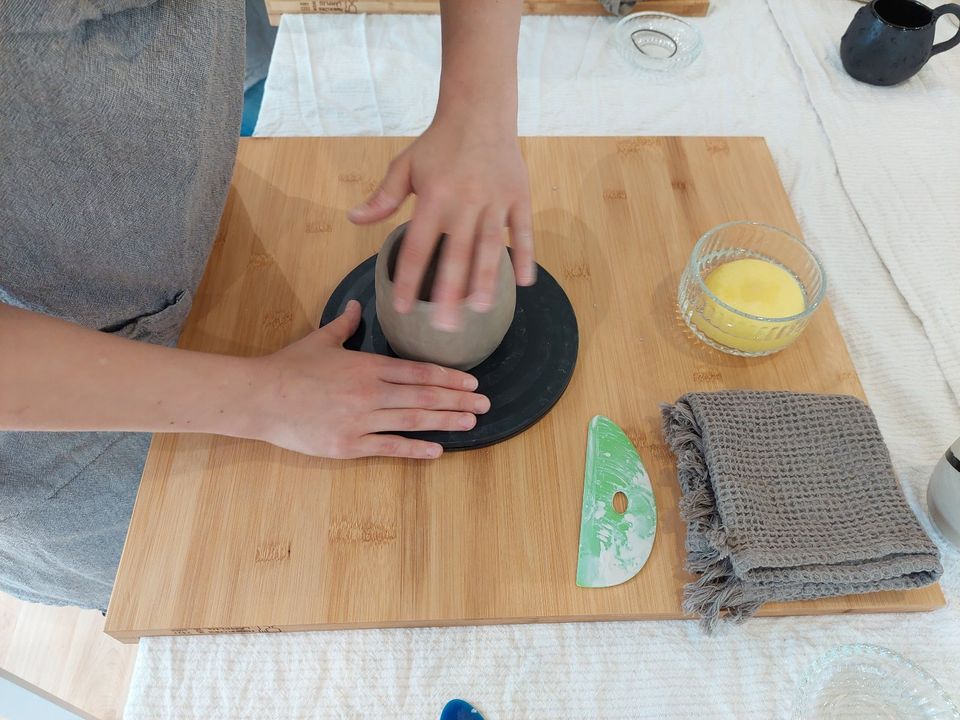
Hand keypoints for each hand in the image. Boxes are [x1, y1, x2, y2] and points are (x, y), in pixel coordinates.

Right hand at [248, 301, 488, 458]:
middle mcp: (369, 391)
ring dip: (446, 421)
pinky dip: (415, 449)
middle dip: (458, 400)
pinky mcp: (348, 445)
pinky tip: (438, 450)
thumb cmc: (288, 368)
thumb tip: (356, 305)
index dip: (449, 377)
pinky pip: (388, 447)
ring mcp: (360, 420)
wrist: (259, 397)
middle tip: (485, 404)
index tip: (471, 383)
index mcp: (366, 365)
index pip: (418, 371)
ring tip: (471, 422)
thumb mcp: (320, 340)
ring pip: (412, 419)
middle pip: (423, 395)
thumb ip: (344, 324)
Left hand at [348, 118, 534, 330]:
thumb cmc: (439, 143)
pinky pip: (523, 231)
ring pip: (491, 248)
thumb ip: (383, 197)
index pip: (418, 246)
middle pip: (456, 255)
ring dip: (486, 280)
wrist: (480, 111)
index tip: (405, 307)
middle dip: (449, 293)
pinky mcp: (519, 198)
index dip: (410, 279)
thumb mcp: (405, 166)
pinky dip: (526, 255)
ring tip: (480, 309)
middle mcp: (465, 203)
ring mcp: (495, 201)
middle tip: (445, 327)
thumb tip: (353, 219)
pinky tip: (524, 282)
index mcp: (434, 197)